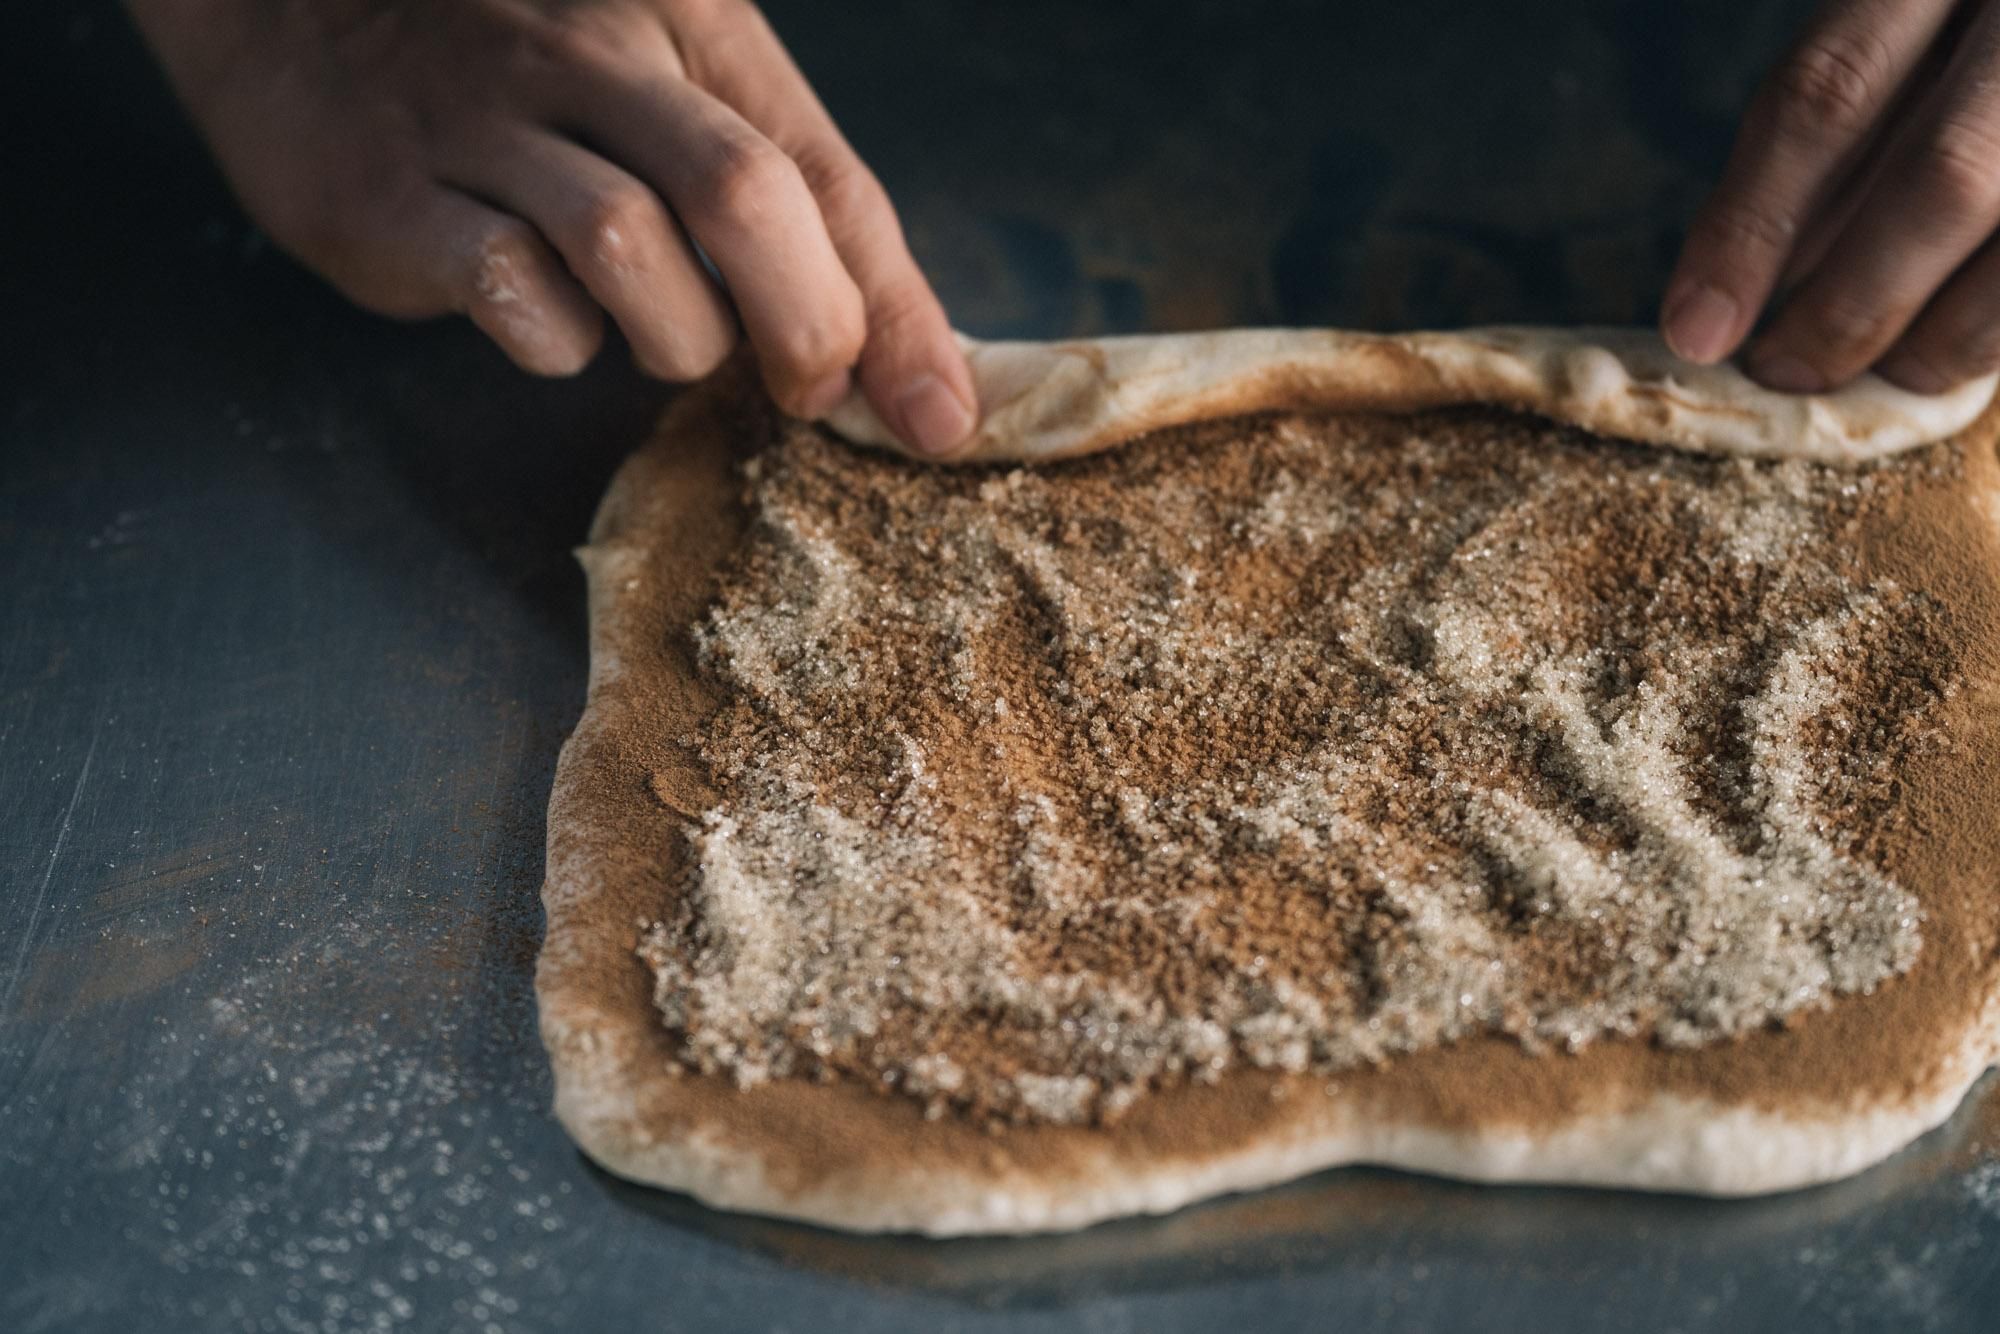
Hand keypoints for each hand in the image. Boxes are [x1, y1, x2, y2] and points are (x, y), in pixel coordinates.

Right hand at [126, 0, 977, 453]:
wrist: (299, 10)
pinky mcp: (393, 192)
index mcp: (689, 17)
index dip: (894, 309)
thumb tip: (895, 358)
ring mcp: (485, 117)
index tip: (937, 416)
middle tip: (807, 392)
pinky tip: (550, 325)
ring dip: (677, 334)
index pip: (825, 172)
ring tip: (662, 336)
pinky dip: (555, 338)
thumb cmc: (526, 73)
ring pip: (629, 244)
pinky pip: (509, 288)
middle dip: (807, 323)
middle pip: (743, 191)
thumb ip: (784, 200)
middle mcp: (592, 47)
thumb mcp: (670, 87)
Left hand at [1662, 0, 1999, 394]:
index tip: (1694, 330)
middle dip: (1850, 305)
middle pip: (1944, 179)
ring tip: (1888, 371)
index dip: (1750, 223)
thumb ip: (1844, 127)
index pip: (1827, 93)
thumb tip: (1747, 284)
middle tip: (1783, 374)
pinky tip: (1965, 343)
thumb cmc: (1974, 27)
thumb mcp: (1905, 24)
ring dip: (1946, 336)